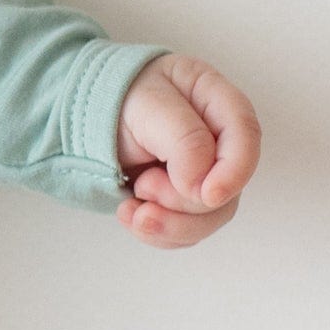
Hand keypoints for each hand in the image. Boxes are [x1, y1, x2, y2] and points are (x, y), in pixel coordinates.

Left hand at [115, 52, 258, 247]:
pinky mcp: (182, 200)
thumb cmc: (118, 99)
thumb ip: (185, 141)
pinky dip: (157, 231)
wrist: (83, 117)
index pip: (246, 137)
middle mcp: (218, 142)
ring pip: (209, 217)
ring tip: (131, 206)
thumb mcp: (149, 106)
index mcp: (218, 102)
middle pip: (229, 189)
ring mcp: (203, 174)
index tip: (208, 195)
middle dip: (182, 200)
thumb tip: (203, 188)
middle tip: (143, 186)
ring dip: (169, 223)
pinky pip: (185, 231)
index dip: (235, 171)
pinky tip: (130, 212)